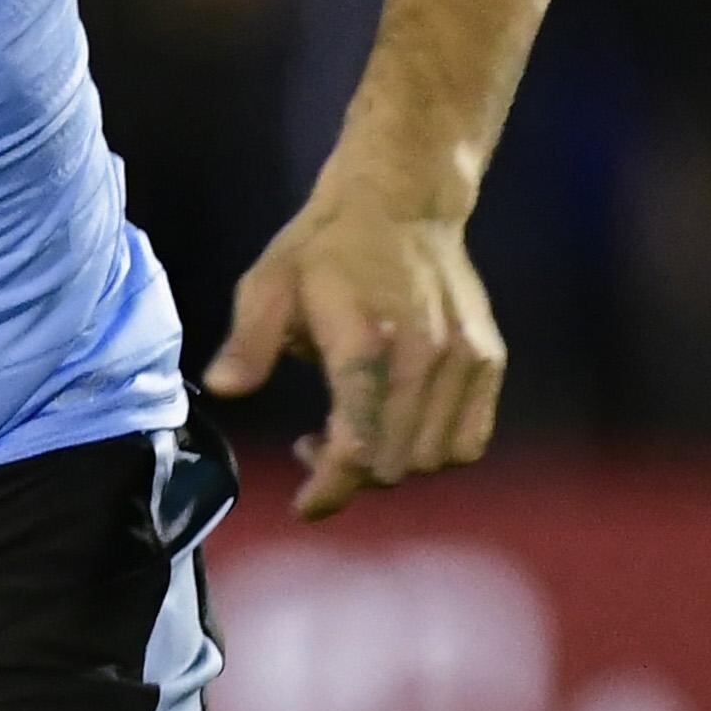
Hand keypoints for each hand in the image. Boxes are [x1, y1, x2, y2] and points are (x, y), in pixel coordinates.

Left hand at [203, 180, 506, 520]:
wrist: (401, 203)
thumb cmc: (324, 247)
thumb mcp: (268, 284)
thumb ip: (248, 343)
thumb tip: (222, 389)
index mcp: (366, 342)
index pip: (358, 447)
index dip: (330, 488)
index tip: (303, 506)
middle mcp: (425, 358)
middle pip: (395, 463)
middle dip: (349, 476)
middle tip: (312, 447)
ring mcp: (465, 360)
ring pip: (434, 459)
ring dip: (391, 466)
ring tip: (351, 435)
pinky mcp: (488, 360)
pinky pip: (470, 440)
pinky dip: (435, 452)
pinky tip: (398, 427)